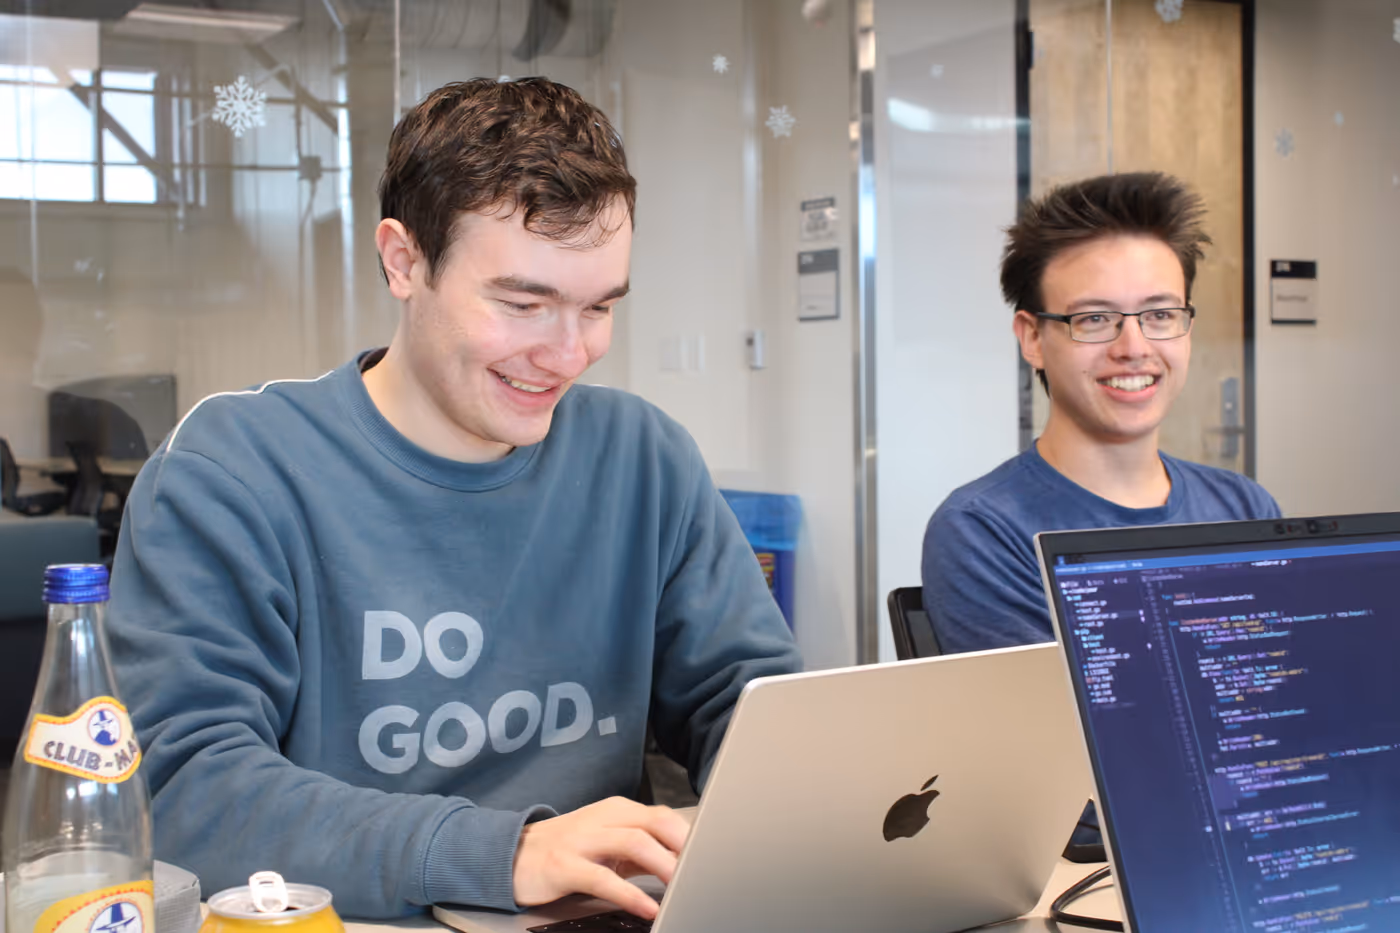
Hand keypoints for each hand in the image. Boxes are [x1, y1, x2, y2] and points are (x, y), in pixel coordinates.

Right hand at [512, 796, 690, 918]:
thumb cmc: (567, 849)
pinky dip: (630, 894)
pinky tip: (648, 908)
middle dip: (684, 847)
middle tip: (703, 872)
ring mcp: (583, 840)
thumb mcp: (606, 843)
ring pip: (635, 843)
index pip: (663, 817)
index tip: (710, 859)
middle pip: (655, 823)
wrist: (512, 854)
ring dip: (664, 866)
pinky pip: (604, 878)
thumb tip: (682, 863)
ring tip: (682, 888)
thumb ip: (641, 850)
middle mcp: (602, 819)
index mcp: (617, 810)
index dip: (689, 837)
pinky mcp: (564, 865)